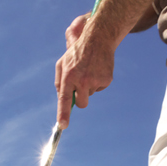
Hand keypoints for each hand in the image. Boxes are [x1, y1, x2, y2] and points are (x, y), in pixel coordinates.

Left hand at [54, 13, 113, 127]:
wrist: (98, 39)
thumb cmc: (77, 52)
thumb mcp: (62, 63)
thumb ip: (59, 81)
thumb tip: (62, 98)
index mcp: (68, 76)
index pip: (64, 99)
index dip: (63, 114)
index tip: (62, 126)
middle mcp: (82, 80)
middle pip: (81, 103)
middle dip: (80, 99)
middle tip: (80, 85)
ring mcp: (95, 81)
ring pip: (90, 94)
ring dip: (88, 87)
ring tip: (88, 70)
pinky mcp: (106, 80)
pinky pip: (100, 88)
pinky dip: (98, 81)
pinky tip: (97, 69)